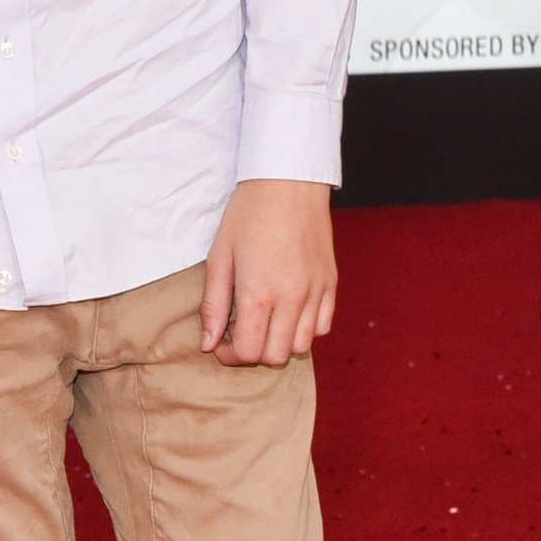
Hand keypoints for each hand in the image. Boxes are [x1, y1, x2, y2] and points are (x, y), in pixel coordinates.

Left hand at [199, 177, 335, 366]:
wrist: (288, 183)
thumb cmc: (248, 215)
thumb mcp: (219, 257)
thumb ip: (213, 305)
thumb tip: (209, 343)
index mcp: (259, 294)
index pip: (249, 352)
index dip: (230, 355)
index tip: (221, 341)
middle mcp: (292, 299)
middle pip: (276, 356)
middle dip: (254, 353)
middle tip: (240, 332)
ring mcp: (316, 292)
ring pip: (302, 345)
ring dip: (280, 343)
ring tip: (265, 321)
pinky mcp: (330, 283)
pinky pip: (324, 325)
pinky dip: (306, 328)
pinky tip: (288, 311)